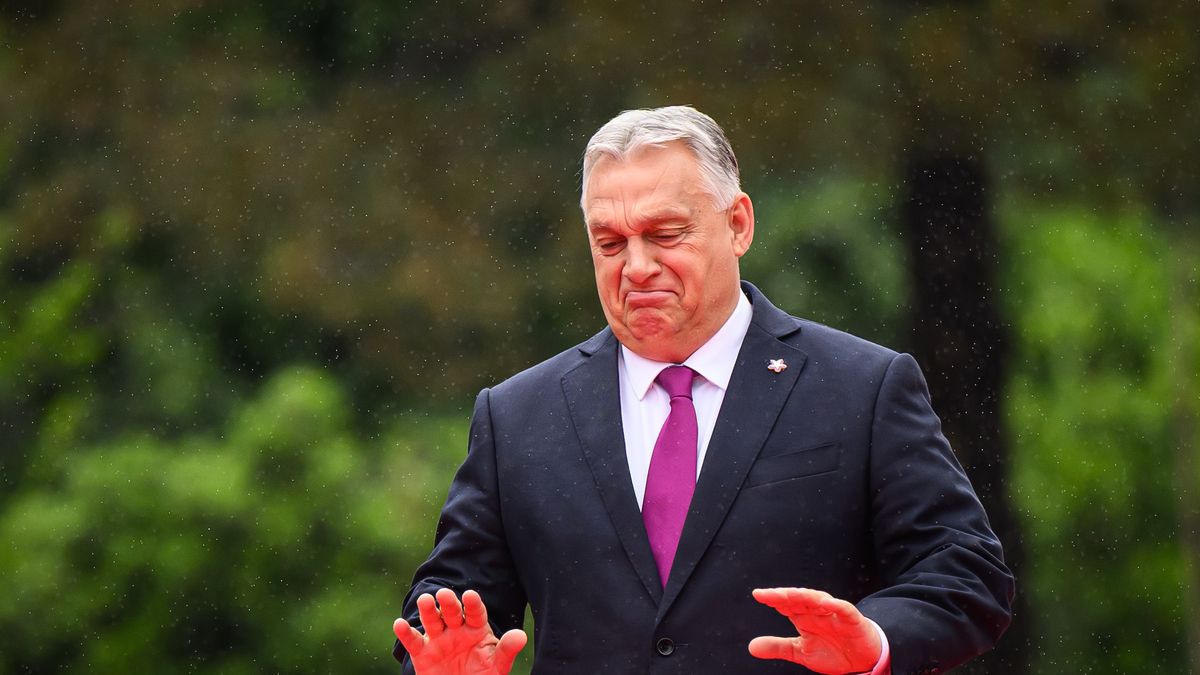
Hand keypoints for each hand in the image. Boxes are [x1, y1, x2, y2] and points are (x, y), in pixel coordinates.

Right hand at [393, 588, 527, 674]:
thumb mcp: (497, 665)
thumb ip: (506, 650)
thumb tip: (521, 636)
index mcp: (477, 628)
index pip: (476, 612)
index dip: (473, 604)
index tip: (470, 595)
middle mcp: (457, 629)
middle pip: (452, 612)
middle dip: (449, 604)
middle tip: (444, 594)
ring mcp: (438, 639)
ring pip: (432, 621)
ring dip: (428, 611)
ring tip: (425, 601)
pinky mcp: (422, 653)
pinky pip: (413, 641)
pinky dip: (405, 632)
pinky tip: (399, 624)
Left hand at [748, 587, 881, 674]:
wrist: (862, 660)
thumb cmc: (832, 651)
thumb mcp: (801, 652)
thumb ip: (778, 647)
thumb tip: (751, 647)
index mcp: (804, 617)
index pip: (786, 605)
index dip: (773, 599)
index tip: (757, 594)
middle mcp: (817, 612)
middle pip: (800, 599)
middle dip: (785, 596)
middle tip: (769, 594)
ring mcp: (835, 614)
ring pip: (819, 600)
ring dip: (806, 596)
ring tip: (791, 594)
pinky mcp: (853, 620)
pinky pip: (844, 610)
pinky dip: (836, 605)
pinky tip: (826, 603)